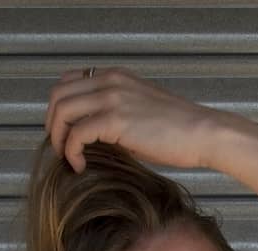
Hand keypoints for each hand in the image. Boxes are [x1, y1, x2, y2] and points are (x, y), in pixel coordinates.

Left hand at [45, 66, 229, 172]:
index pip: (69, 82)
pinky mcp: (115, 120)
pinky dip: (71, 152)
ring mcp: (111, 98)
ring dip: (58, 138)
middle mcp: (109, 81)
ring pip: (62, 112)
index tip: (64, 132)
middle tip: (60, 148)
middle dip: (53, 124)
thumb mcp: (141, 112)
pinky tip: (80, 165)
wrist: (204, 134)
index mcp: (115, 77)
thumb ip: (116, 115)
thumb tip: (95, 136)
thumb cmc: (180, 131)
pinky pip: (77, 134)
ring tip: (68, 158)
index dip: (60, 108)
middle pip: (58, 95)